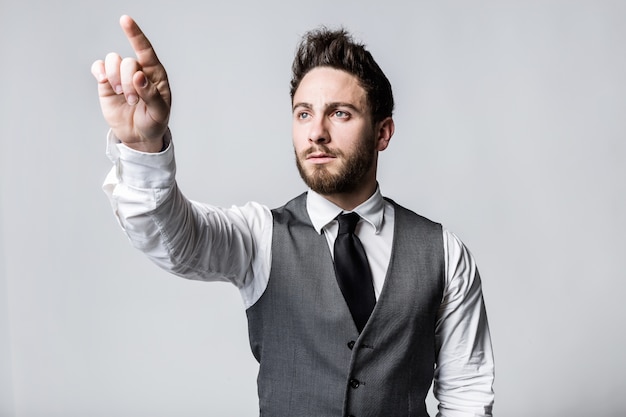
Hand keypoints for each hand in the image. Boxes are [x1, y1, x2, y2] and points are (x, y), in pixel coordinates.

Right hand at [91, 15, 170, 151]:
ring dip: (115, 78)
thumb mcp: (159, 112)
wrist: (139, 136)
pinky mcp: (107, 83)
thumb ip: (151, 94)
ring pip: (112, 61)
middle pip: (128, 62)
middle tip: (133, 100)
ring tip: (122, 95)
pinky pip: (99, 67)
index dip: (135, 35)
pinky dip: (100, 71)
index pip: (145, 50)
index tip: (125, 20)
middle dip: (128, 82)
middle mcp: (138, 71)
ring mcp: (121, 76)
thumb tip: (139, 76)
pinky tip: (105, 82)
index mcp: (155, 74)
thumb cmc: (154, 122)